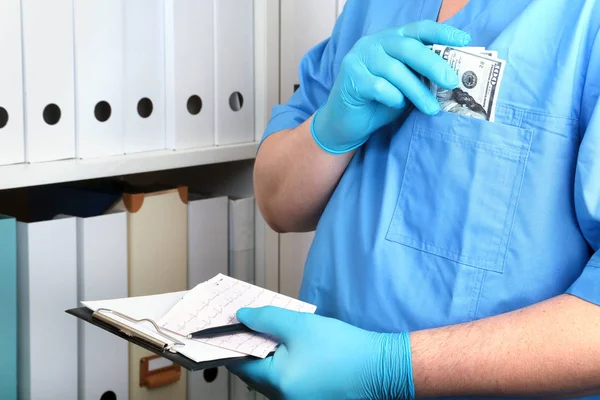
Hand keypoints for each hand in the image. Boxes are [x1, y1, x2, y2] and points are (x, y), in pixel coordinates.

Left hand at [227, 306, 413, 399]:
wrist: (379, 368)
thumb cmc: (342, 348)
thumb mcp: (300, 325)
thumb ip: (266, 319)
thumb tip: (242, 317)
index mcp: (276, 383)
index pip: (239, 363)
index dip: (233, 341)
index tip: (229, 324)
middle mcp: (282, 398)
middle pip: (253, 371)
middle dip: (249, 346)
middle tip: (250, 322)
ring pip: (269, 375)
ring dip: (266, 353)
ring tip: (270, 329)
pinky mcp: (308, 398)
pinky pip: (285, 380)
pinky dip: (281, 362)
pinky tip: (289, 344)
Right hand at [311, 20, 470, 153]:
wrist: (345, 122)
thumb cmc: (379, 102)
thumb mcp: (405, 85)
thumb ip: (421, 75)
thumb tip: (452, 77)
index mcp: (391, 39)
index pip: (419, 29)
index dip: (442, 32)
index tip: (465, 40)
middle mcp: (374, 43)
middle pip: (409, 47)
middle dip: (433, 65)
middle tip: (451, 82)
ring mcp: (360, 58)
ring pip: (395, 70)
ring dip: (418, 91)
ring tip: (431, 108)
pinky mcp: (351, 77)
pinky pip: (379, 86)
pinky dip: (393, 98)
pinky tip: (396, 105)